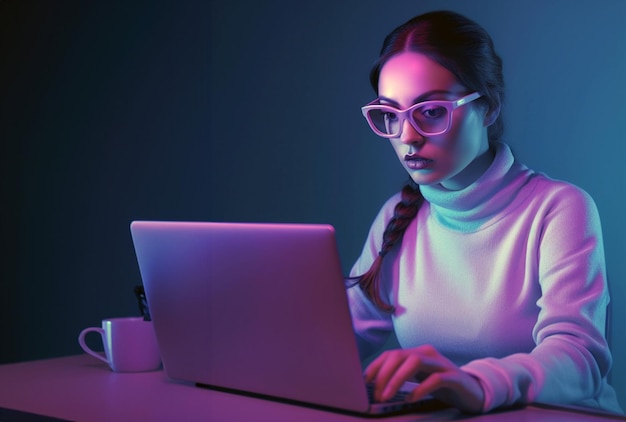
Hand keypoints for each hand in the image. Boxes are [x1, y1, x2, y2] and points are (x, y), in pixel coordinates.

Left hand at [364, 345, 484, 412]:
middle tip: (377, 394)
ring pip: (414, 362)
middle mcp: (427, 354)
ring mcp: (441, 364)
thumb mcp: (418, 378)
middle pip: (399, 356)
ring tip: (388, 395)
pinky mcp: (454, 377)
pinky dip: (420, 388)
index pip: (391, 354)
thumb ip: (402, 376)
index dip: (376, 366)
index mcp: (417, 353)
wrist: (474, 392)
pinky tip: (411, 398)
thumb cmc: (442, 386)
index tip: (365, 381)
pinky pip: (435, 379)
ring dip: (397, 379)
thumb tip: (376, 384)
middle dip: (384, 374)